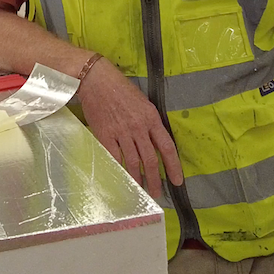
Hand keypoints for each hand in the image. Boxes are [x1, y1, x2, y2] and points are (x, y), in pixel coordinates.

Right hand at [76, 59, 183, 197]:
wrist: (97, 80)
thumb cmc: (121, 89)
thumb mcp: (143, 103)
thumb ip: (150, 123)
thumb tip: (155, 144)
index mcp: (151, 118)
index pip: (167, 147)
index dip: (173, 166)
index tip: (176, 181)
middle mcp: (139, 127)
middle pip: (150, 160)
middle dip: (155, 179)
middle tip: (156, 193)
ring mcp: (122, 132)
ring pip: (133, 162)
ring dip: (137, 179)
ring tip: (140, 190)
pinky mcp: (105, 134)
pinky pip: (114, 157)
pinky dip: (118, 170)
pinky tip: (120, 179)